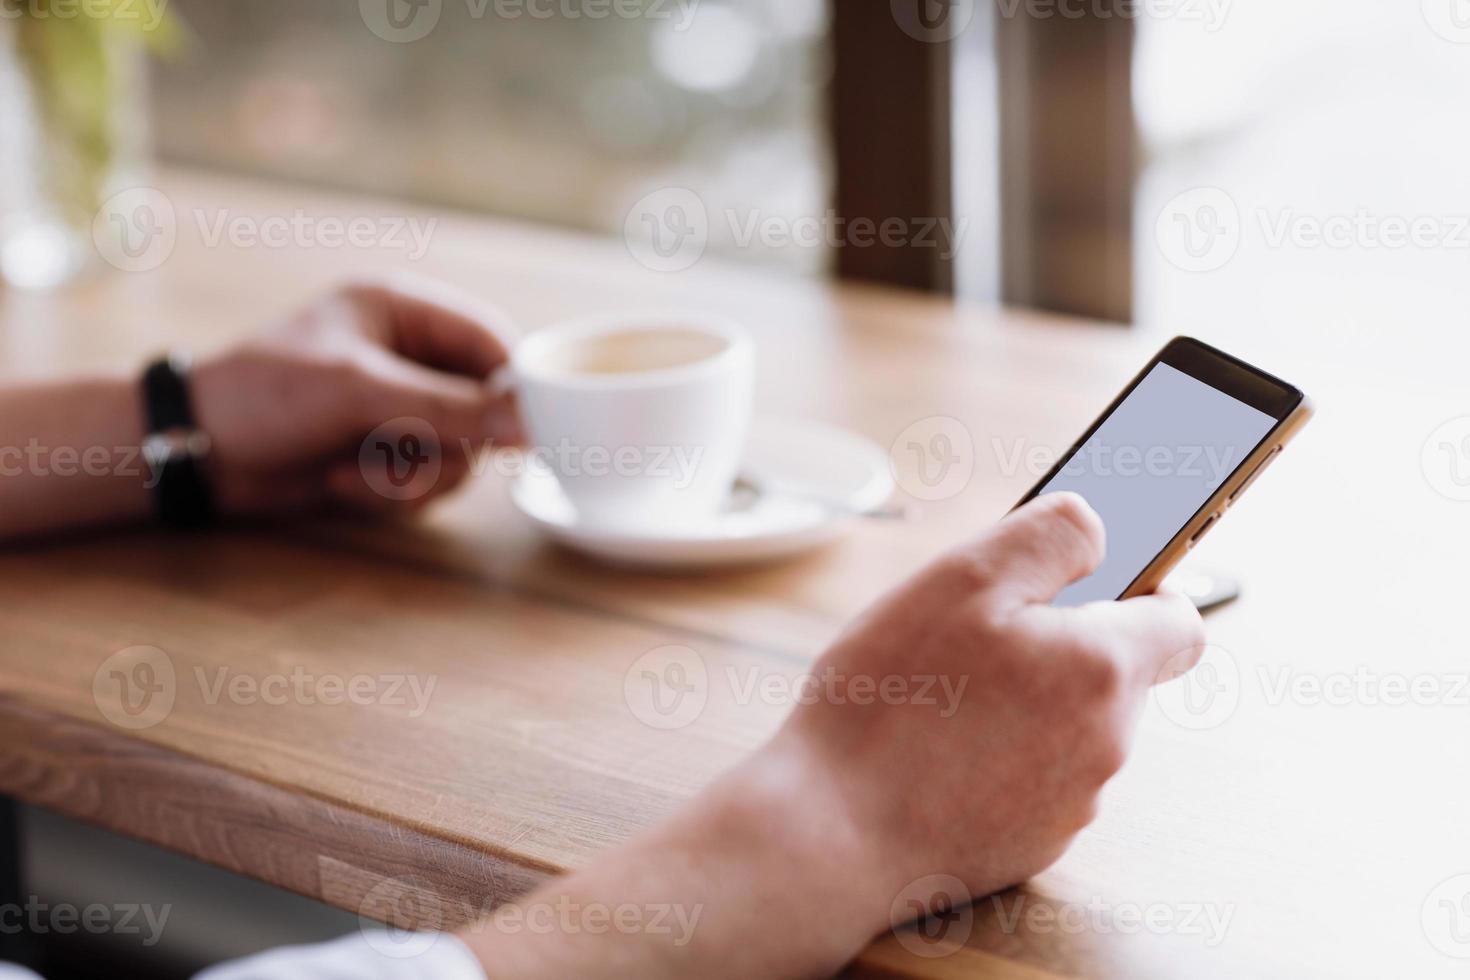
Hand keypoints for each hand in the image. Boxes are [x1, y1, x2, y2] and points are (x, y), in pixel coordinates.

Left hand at [192, 278, 522, 516]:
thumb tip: (532, 427)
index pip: (491, 343)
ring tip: (357, 473)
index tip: (521, 433)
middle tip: (408, 457)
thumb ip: (451, 408)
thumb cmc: (265, 395)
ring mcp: (398, 408)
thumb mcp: (361, 392)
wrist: (194, 454)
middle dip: (447, 445)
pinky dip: (391, 492)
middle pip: (483, 408)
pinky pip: (429, 481)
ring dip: (414, 476)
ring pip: (460, 454)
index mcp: (402, 310)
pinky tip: (342, 482)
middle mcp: (409, 357)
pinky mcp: (385, 454)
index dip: (511, 390)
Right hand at [777, 490, 1207, 920]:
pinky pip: (1033, 780)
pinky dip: (998, 758)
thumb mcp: (962, 580)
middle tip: (975, 636)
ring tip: (941, 696)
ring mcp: (1070, 805)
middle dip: (1060, 646)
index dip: (1144, 590)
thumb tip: (1099, 530)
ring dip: (1026, 702)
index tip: (1090, 582)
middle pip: (1115, 674)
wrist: (832, 835)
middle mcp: (1105, 744)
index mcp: (1102, 670)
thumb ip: (1048, 538)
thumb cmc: (891, 705)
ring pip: (1070, 727)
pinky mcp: (1031, 844)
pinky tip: (933, 751)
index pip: (1179, 623)